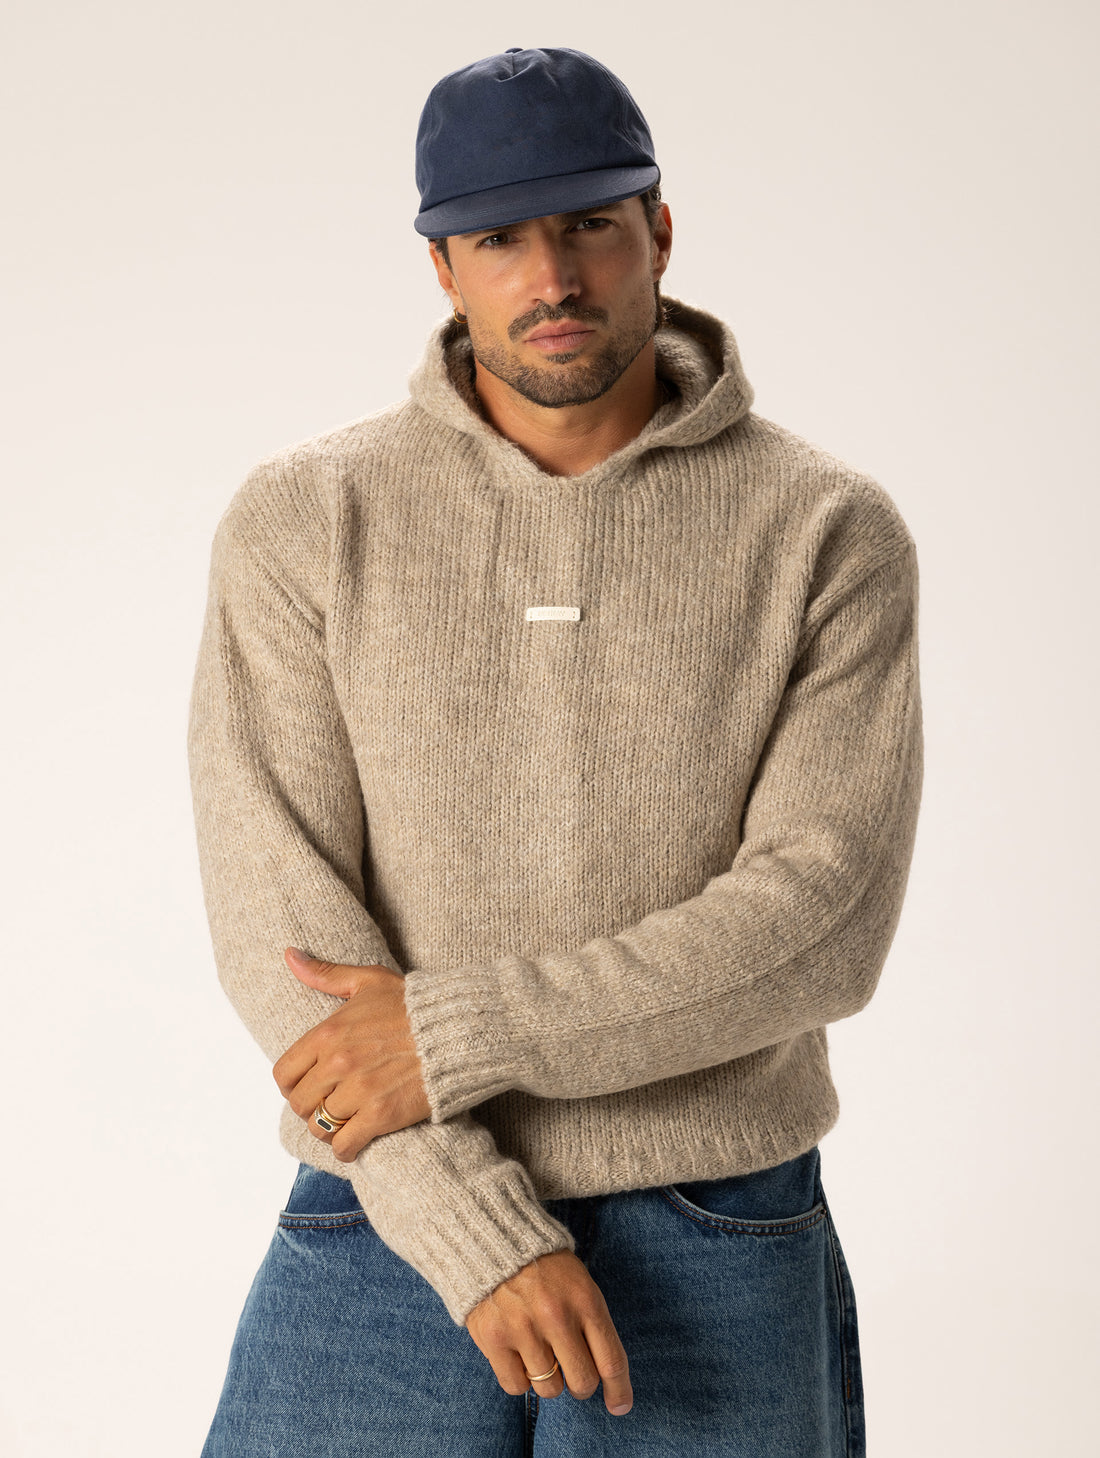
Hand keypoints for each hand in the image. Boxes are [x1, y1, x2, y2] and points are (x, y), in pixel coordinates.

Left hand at [272, 948, 431, 1160]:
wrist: (459, 1030)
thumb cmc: (414, 1005)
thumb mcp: (369, 981)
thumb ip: (326, 973)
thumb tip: (289, 955)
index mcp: (328, 1033)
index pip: (284, 1073)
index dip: (293, 1084)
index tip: (309, 1085)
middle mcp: (338, 1063)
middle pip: (300, 1104)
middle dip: (312, 1107)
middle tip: (330, 1104)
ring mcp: (359, 1091)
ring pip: (320, 1127)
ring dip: (329, 1128)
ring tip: (345, 1121)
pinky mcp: (381, 1115)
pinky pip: (344, 1145)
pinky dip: (346, 1148)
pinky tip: (356, 1140)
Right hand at [466, 1250, 632, 1416]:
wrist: (495, 1241)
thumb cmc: (545, 1269)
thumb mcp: (580, 1284)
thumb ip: (593, 1327)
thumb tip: (608, 1380)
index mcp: (585, 1301)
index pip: (611, 1361)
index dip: (619, 1391)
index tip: (620, 1407)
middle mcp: (557, 1317)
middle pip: (582, 1383)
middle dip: (581, 1384)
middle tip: (572, 1371)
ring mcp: (523, 1329)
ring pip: (549, 1389)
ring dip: (548, 1379)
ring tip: (540, 1352)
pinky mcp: (494, 1338)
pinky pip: (516, 1386)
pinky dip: (520, 1379)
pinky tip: (518, 1355)